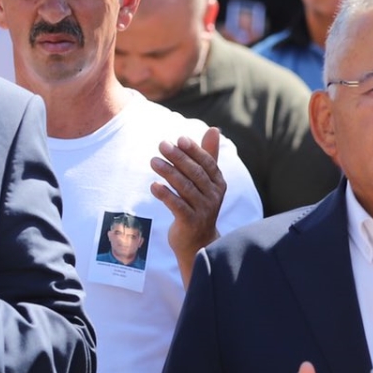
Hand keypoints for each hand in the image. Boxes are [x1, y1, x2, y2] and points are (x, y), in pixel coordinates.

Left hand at [153, 129, 226, 287]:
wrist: (197, 243)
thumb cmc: (199, 206)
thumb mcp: (206, 182)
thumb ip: (209, 156)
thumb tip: (215, 129)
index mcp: (218, 184)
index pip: (208, 163)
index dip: (194, 151)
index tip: (179, 139)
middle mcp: (213, 196)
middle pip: (196, 174)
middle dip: (178, 158)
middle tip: (162, 145)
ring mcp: (203, 211)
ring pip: (185, 188)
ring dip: (168, 173)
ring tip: (153, 161)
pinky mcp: (190, 223)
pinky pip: (177, 206)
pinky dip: (165, 195)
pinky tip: (153, 186)